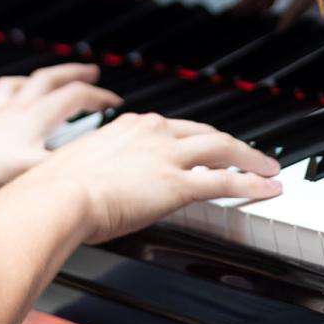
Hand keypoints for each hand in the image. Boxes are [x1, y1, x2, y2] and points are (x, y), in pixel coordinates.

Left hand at [0, 64, 119, 212]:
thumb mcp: (37, 170)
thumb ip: (68, 165)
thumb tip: (95, 164)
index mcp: (37, 115)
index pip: (75, 96)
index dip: (99, 98)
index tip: (115, 104)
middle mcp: (19, 109)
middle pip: (51, 78)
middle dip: (74, 73)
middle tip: (91, 71)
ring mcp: (0, 115)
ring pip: (24, 83)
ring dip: (41, 78)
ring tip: (51, 78)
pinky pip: (0, 99)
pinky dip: (11, 93)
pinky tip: (14, 101)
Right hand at [24, 113, 281, 243]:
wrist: (56, 197)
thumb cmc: (55, 190)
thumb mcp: (82, 169)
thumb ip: (101, 170)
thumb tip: (101, 186)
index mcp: (128, 126)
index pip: (173, 128)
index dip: (196, 138)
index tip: (205, 146)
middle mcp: (152, 131)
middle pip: (205, 132)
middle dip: (231, 144)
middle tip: (249, 154)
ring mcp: (167, 155)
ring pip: (223, 149)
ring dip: (251, 159)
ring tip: (269, 169)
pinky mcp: (177, 182)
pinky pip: (225, 181)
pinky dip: (252, 184)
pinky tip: (267, 189)